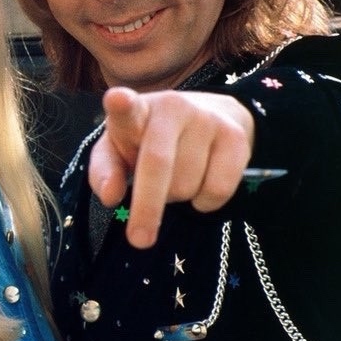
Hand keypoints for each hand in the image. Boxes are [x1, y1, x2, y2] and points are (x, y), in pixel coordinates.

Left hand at [90, 87, 253, 248]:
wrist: (211, 114)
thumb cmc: (149, 138)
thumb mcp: (119, 149)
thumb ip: (104, 171)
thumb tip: (111, 197)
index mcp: (135, 110)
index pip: (126, 107)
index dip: (120, 104)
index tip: (116, 100)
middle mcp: (171, 107)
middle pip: (157, 165)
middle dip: (147, 207)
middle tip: (139, 240)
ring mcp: (206, 119)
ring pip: (186, 184)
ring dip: (177, 197)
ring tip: (176, 178)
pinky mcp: (235, 137)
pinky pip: (217, 190)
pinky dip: (205, 202)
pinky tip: (200, 184)